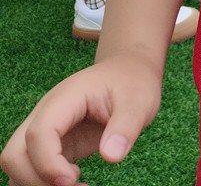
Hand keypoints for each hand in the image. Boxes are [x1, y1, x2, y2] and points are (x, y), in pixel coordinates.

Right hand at [0, 57, 161, 185]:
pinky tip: (73, 185)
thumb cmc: (133, 82)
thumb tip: (111, 156)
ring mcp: (46, 129)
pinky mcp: (53, 146)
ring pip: (17, 164)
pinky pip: (31, 169)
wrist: (128, 72)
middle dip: (35, 179)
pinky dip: (42, 182)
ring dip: (37, 183)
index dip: (49, 163)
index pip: (39, 133)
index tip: (75, 179)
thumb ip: (126, 126)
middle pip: (15, 153)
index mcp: (66, 97)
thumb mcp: (140, 100)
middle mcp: (47, 113)